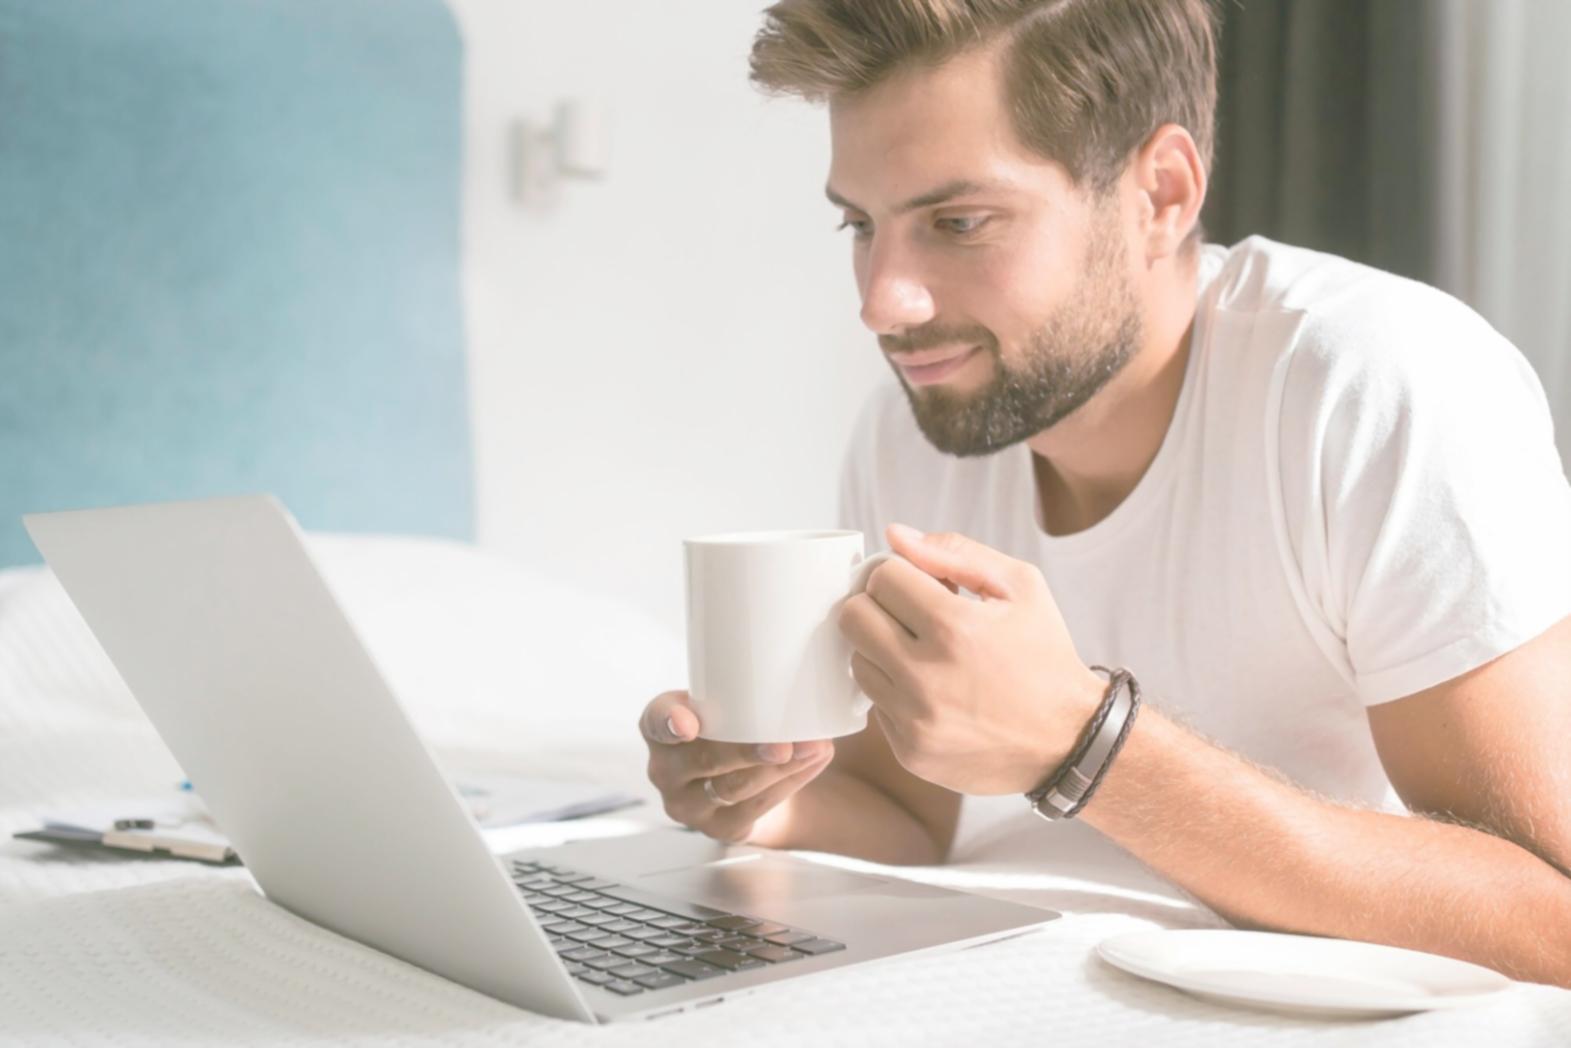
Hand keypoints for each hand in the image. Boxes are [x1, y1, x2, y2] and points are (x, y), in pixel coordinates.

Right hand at [639, 690, 834, 843]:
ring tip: (813, 748)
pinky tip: (813, 763)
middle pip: (705, 761)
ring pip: (734, 789)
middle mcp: (666, 769)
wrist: (740, 773)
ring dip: (780, 769)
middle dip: (747, 752)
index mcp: (659, 728)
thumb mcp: (720, 699)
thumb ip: (734, 679)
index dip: (669, 721)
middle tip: (783, 744)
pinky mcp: (719, 828)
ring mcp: (689, 804)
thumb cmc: (730, 723)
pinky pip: (756, 808)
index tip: (688, 723)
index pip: (656, 720)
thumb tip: (794, 641)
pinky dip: (790, 784)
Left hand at [837, 523, 1105, 795]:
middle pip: (853, 617)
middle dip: (879, 605)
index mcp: (955, 627)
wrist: (1070, 740)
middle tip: (909, 613)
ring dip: (881, 649)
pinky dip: (895, 691)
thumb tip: (895, 536)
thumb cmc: (1044, 655)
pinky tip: (931, 690)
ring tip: (922, 652)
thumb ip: (955, 553)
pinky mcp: (909, 751)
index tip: (918, 585)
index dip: (900, 573)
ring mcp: (914, 719)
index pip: (882, 577)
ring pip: (856, 661)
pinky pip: (875, 704)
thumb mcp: (1020, 587)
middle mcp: (926, 676)